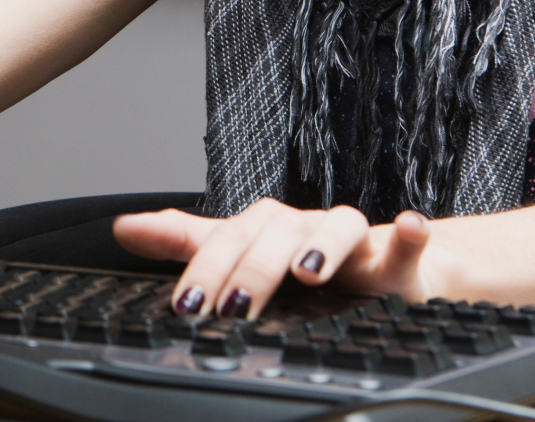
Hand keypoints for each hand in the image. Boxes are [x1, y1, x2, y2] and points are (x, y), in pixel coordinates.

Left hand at [113, 197, 438, 319]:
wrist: (381, 266)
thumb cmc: (306, 260)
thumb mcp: (243, 251)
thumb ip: (188, 241)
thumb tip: (125, 226)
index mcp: (268, 227)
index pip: (229, 238)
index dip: (204, 268)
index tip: (184, 306)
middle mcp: (306, 226)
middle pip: (276, 234)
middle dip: (253, 270)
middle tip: (232, 308)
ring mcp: (352, 240)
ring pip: (339, 226)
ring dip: (322, 243)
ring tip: (307, 270)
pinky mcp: (396, 259)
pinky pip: (406, 242)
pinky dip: (409, 235)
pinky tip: (407, 228)